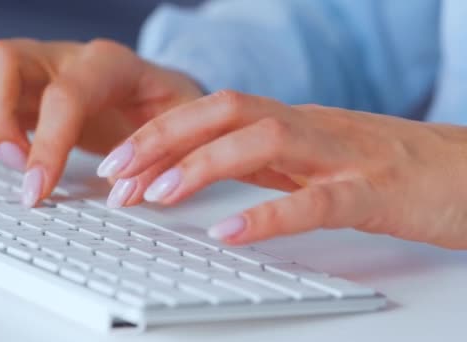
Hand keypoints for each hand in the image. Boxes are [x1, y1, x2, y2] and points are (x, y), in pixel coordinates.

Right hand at [0, 38, 202, 205]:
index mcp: (112, 64)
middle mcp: (68, 58)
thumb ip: (161, 160)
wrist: (158, 94)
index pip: (65, 96)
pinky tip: (14, 153)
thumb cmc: (169, 108)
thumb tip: (122, 192)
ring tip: (16, 160)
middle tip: (18, 163)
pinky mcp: (24, 87)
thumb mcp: (185, 131)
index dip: (47, 146)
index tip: (38, 190)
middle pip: (0, 59)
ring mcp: (41, 67)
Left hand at [98, 90, 466, 249]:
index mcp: (291, 122)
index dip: (160, 135)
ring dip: (202, 167)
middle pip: (224, 114)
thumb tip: (207, 168)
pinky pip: (316, 201)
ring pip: (262, 142)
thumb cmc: (390, 168)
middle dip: (162, 140)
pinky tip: (228, 232)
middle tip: (116, 175)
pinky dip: (268, 216)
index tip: (118, 165)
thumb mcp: (314, 159)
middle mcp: (308, 128)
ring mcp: (342, 155)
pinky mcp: (375, 191)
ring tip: (156, 196)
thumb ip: (265, 161)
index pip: (213, 114)